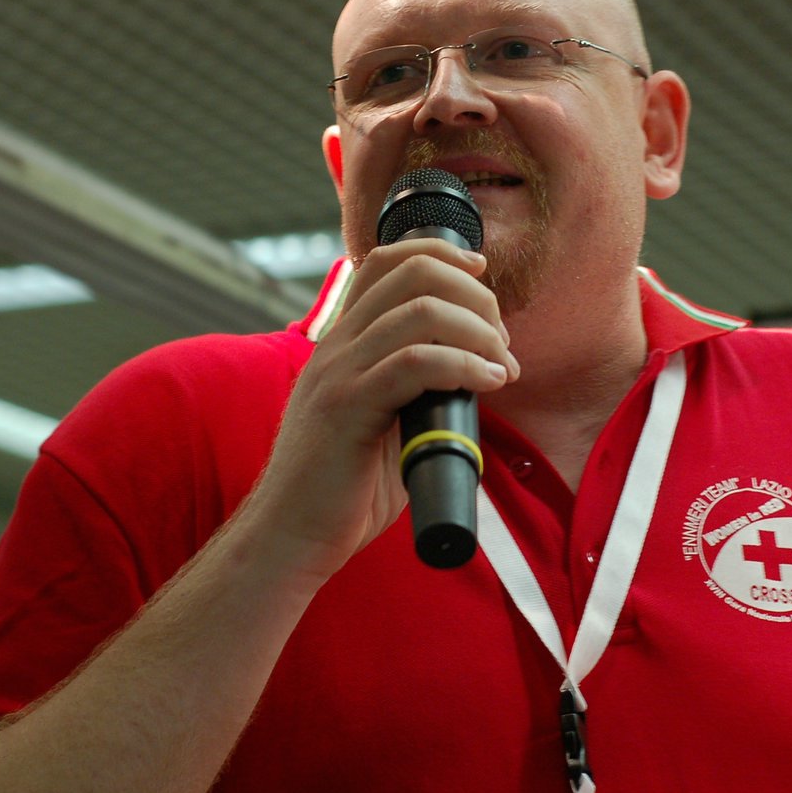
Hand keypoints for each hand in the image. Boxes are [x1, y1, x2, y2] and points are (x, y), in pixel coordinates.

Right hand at [244, 238, 519, 580]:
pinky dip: (464, 364)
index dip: (442, 255)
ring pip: (421, 311)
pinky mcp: (347, 407)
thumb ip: (414, 390)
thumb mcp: (382, 423)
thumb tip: (474, 373)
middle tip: (501, 341)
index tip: (482, 277)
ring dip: (479, 331)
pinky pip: (415, 363)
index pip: (387, 261)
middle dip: (474, 296)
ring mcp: (338, 373)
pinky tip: (488, 382)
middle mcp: (336, 346)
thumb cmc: (341, 490)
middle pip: (413, 273)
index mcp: (342, 342)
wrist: (290, 537)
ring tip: (502, 367)